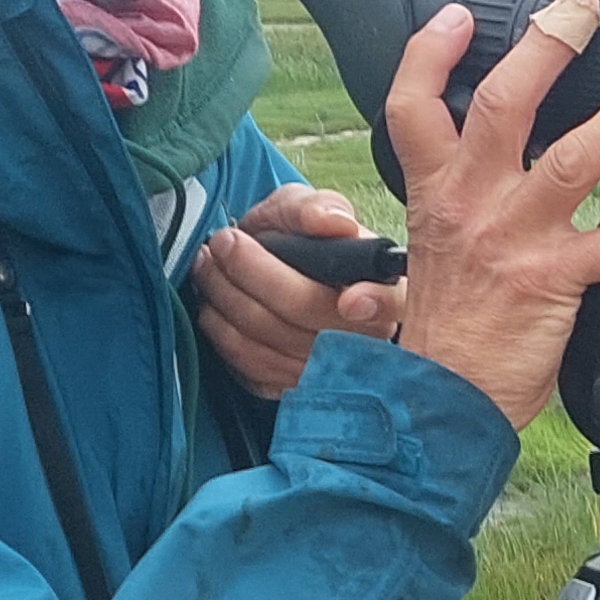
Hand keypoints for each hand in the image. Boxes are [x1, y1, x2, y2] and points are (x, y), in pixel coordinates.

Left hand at [193, 179, 396, 397]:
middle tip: (223, 241)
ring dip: (226, 299)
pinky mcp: (293, 391)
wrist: (275, 276)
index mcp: (387, 292)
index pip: (392, 304)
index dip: (377, 306)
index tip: (351, 300)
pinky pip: (252, 370)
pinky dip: (223, 334)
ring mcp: (329, 374)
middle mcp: (365, 341)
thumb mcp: (308, 210)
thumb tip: (331, 222)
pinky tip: (215, 307)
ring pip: (271, 343)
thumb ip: (316, 208)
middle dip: (254, 273)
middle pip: (309, 314)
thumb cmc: (300, 244)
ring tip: (207, 264)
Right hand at [383, 0, 599, 428]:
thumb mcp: (433, 248)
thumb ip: (461, 201)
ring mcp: (513, 238)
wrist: (440, 401)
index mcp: (435, 192)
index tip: (462, 16)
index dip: (432, 52)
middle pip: (502, 104)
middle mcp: (470, 203)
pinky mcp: (552, 280)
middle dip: (546, 47)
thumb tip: (499, 165)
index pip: (413, 105)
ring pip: (571, 160)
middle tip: (583, 11)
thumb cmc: (445, 329)